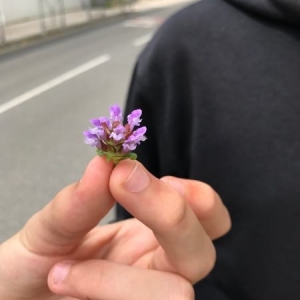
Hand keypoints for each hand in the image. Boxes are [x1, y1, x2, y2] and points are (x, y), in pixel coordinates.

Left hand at [0, 157, 230, 299]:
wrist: (15, 298)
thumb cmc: (33, 265)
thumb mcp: (50, 227)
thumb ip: (78, 200)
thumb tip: (105, 162)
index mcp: (147, 236)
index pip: (205, 215)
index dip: (198, 197)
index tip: (144, 175)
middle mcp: (156, 269)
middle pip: (203, 252)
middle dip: (171, 216)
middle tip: (122, 186)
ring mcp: (148, 299)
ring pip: (177, 293)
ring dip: (114, 278)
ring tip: (64, 272)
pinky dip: (100, 291)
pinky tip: (66, 286)